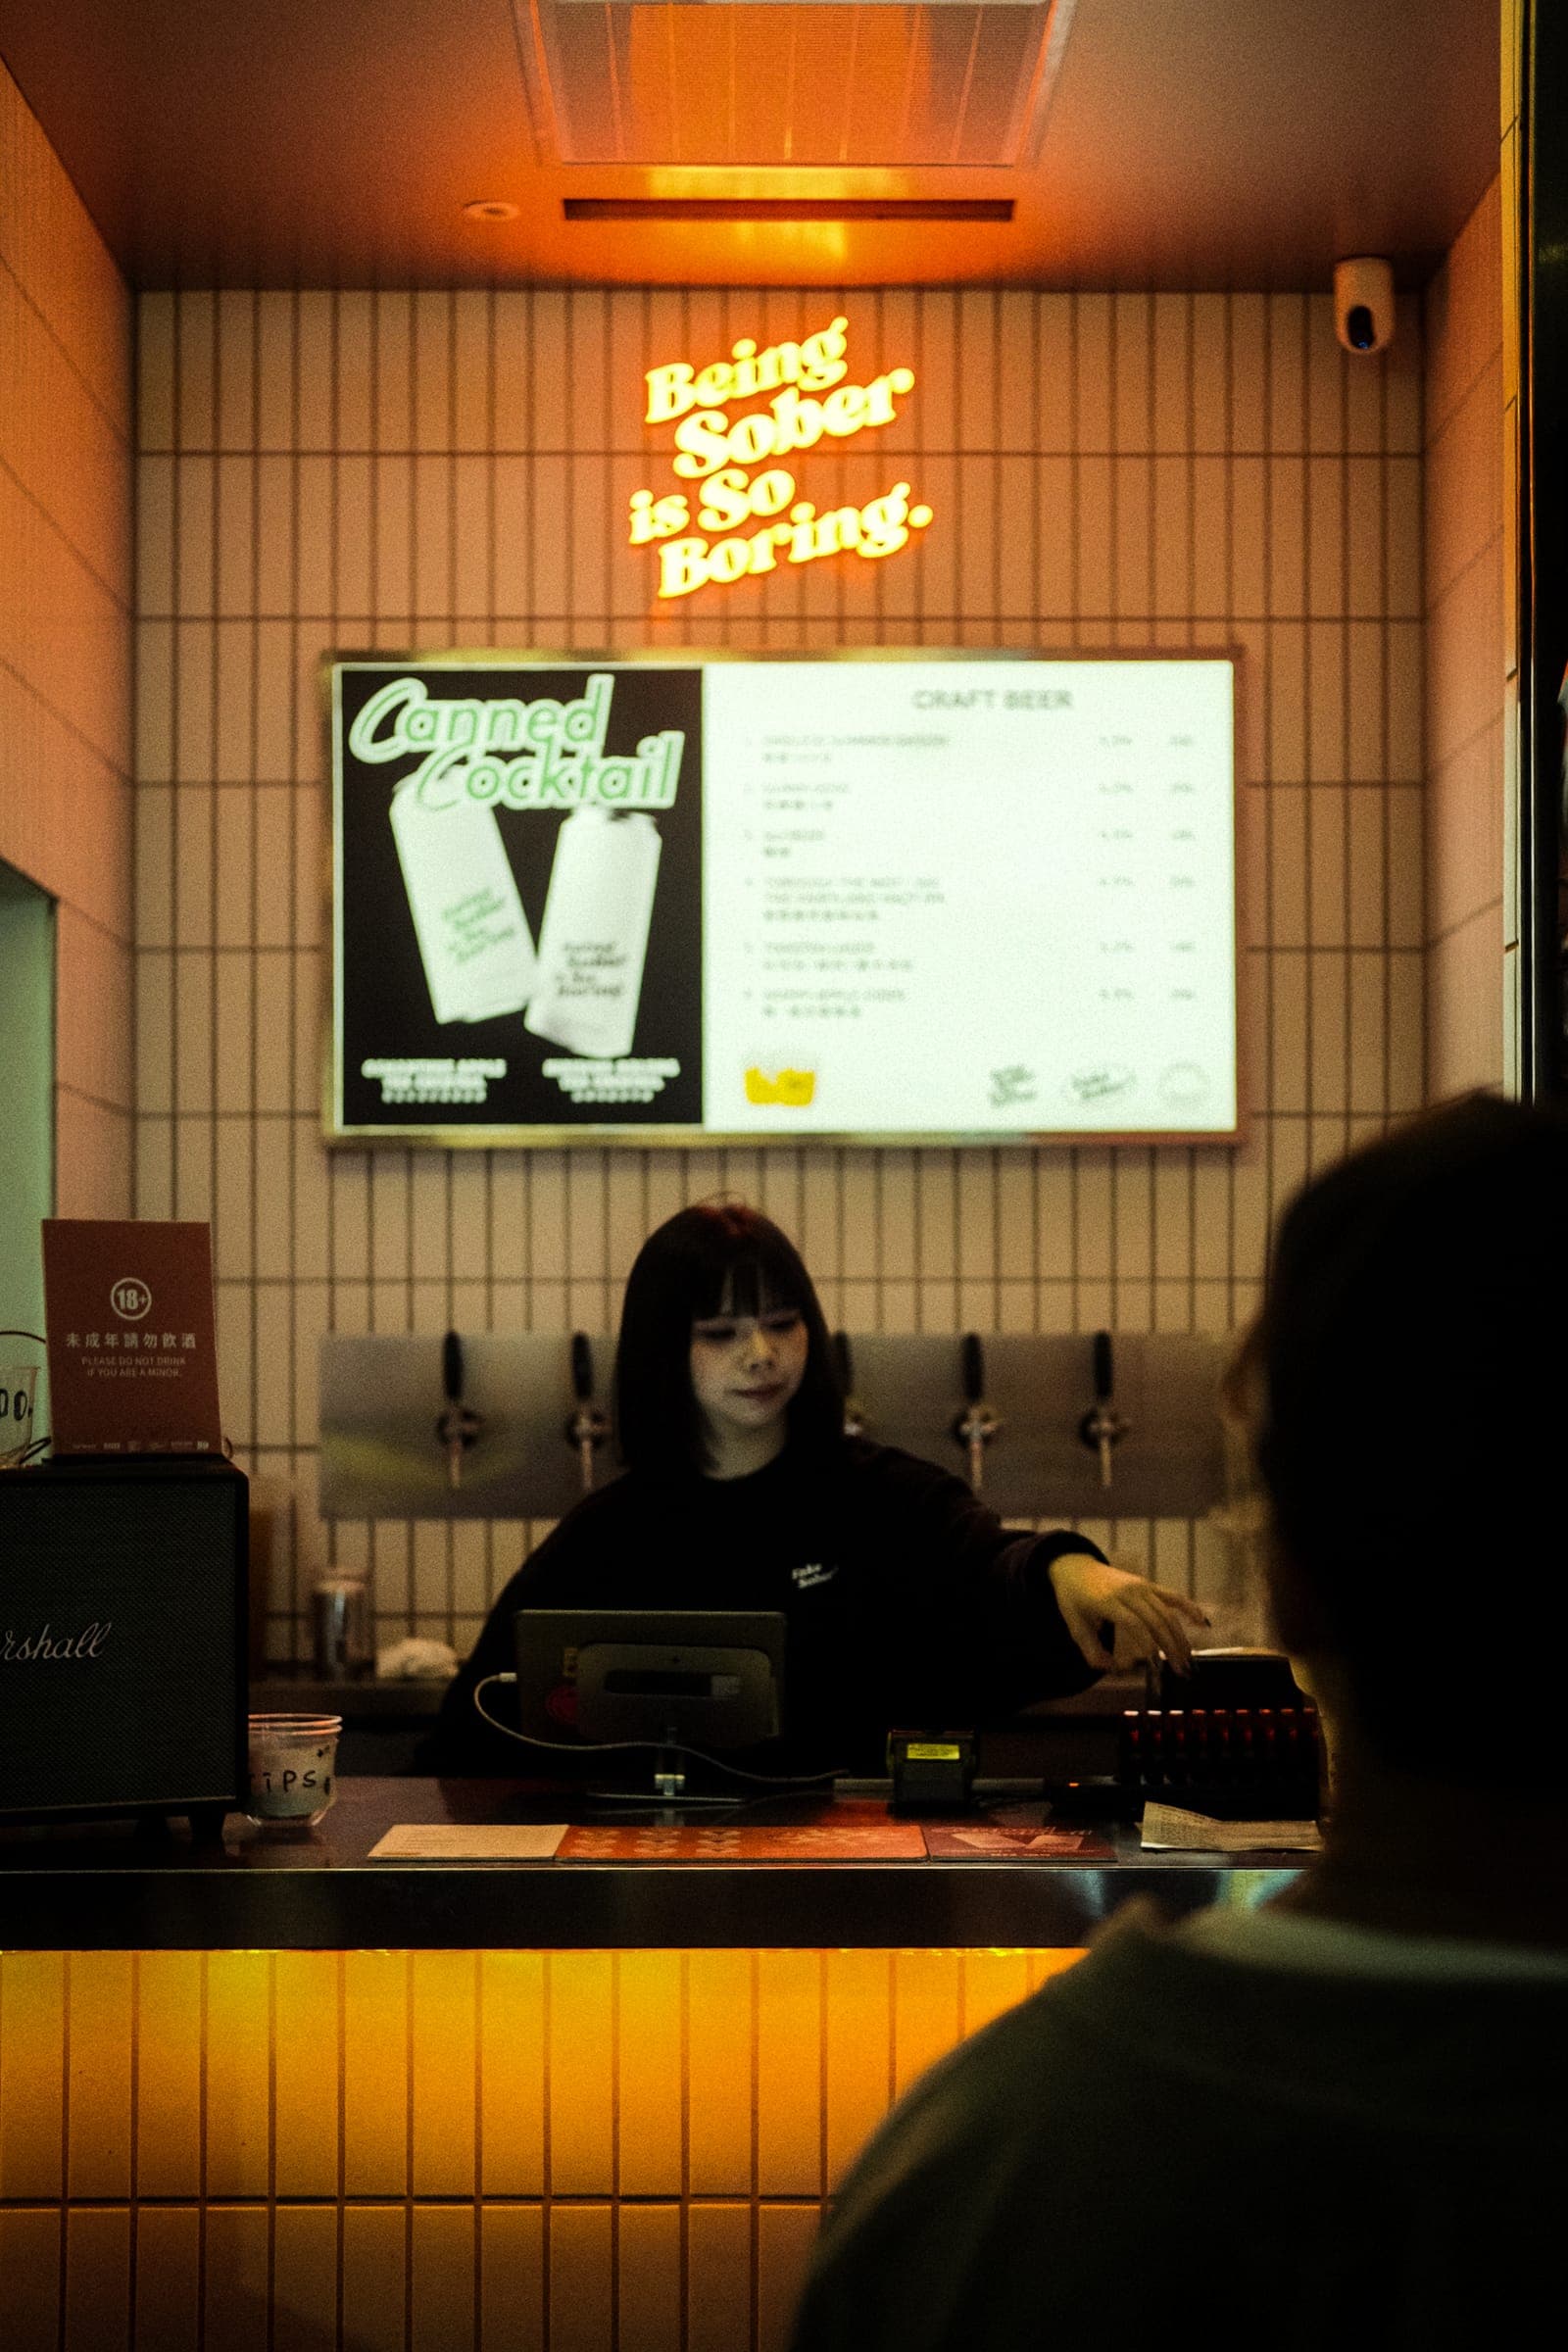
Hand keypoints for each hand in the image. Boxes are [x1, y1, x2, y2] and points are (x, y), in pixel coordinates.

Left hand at [1046, 1552, 1209, 1674]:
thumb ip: (1090, 1650)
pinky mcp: (1148, 1585)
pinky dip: (1189, 1608)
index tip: (1154, 1665)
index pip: (1133, 1623)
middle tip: (1180, 1670)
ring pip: (1167, 1612)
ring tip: (1188, 1659)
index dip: (1146, 1644)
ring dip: (1180, 1637)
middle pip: (1155, 1619)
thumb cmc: (1073, 1599)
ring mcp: (1140, 1586)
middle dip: (1170, 1647)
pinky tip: (1203, 1623)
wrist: (1075, 1567)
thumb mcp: (1074, 1625)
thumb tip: (1110, 1668)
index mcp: (1107, 1601)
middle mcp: (1128, 1591)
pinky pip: (1172, 1596)